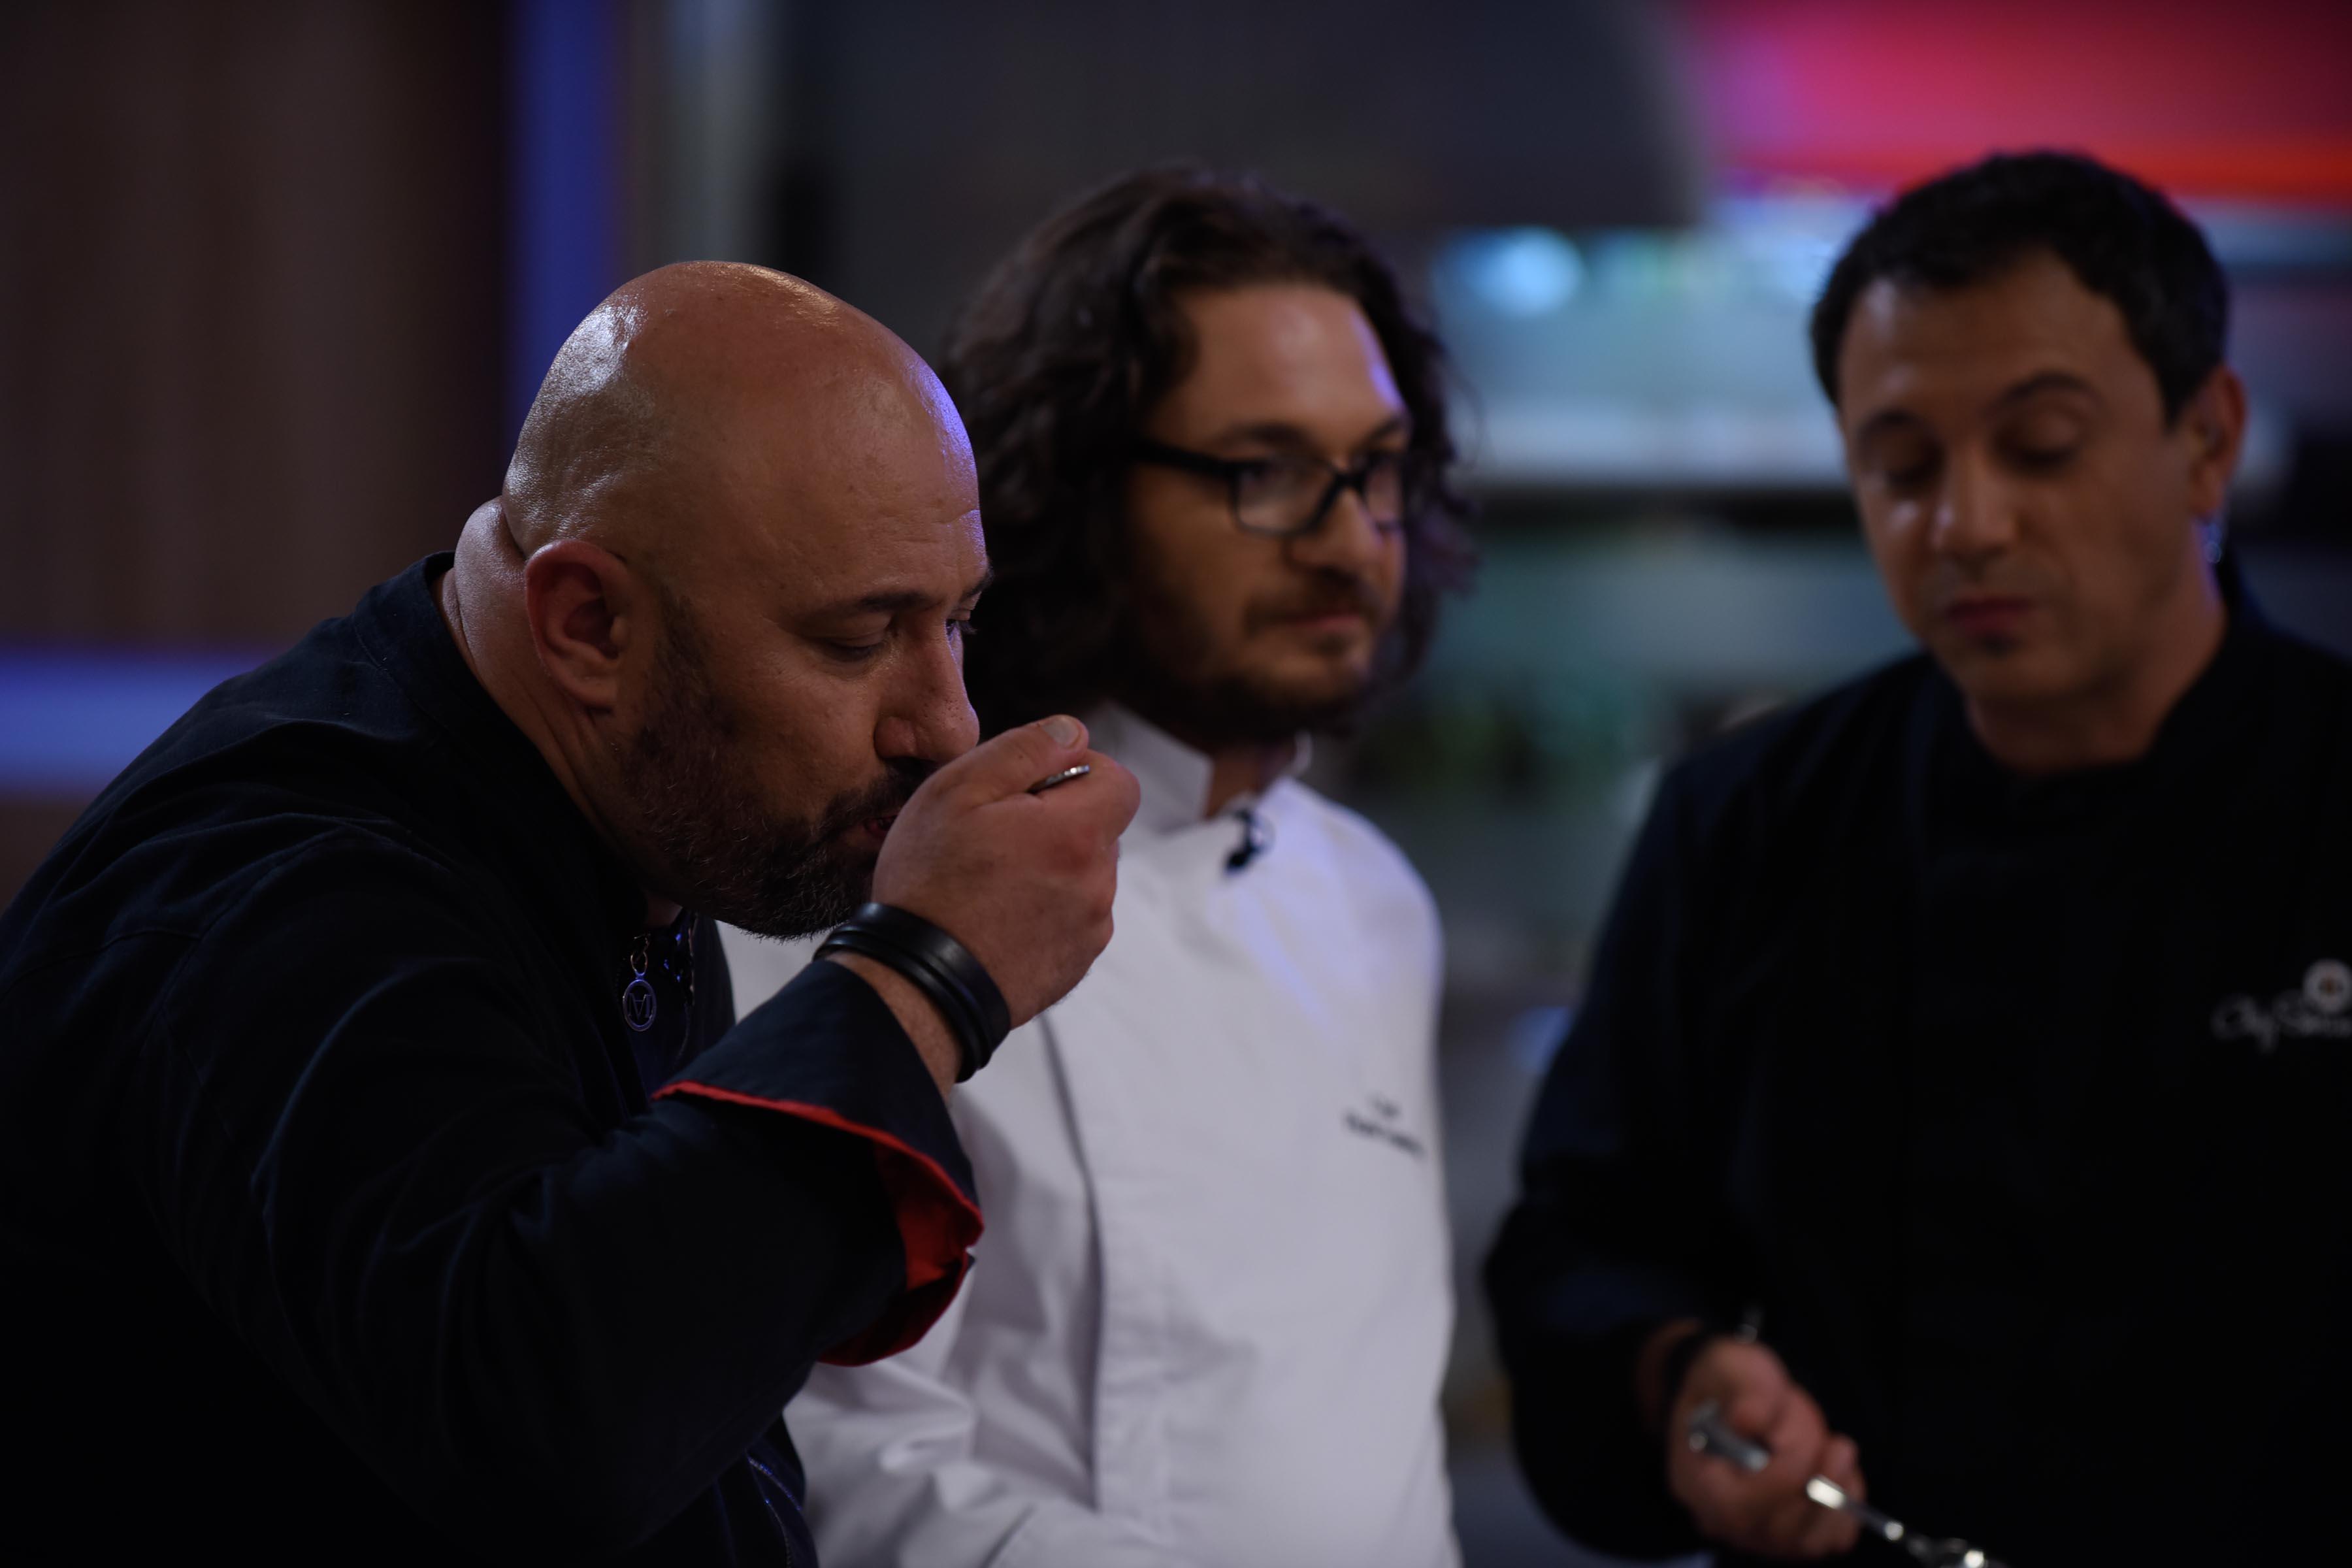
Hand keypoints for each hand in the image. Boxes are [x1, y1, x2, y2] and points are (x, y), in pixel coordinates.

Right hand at [867, 714, 1137, 1027]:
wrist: (918, 985)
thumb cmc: (930, 885)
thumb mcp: (958, 790)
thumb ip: (1025, 749)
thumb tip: (1072, 731)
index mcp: (1079, 835)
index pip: (1119, 781)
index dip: (1078, 771)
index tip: (1030, 787)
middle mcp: (1098, 884)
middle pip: (1098, 828)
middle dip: (1058, 820)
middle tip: (994, 835)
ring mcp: (1090, 931)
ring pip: (1083, 874)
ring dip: (1050, 866)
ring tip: (989, 881)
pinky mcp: (1074, 965)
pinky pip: (1071, 917)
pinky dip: (1044, 909)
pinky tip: (995, 915)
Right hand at [1665, 1335, 1864, 1559]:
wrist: (1730, 1394)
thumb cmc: (1729, 1382)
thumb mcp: (1733, 1367)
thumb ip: (1746, 1392)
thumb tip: (1748, 1420)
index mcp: (1696, 1480)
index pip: (1741, 1506)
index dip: (1784, 1477)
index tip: (1808, 1434)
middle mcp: (1720, 1518)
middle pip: (1780, 1529)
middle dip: (1819, 1484)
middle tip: (1839, 1444)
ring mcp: (1754, 1532)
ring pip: (1807, 1541)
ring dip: (1836, 1497)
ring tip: (1838, 1452)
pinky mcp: (1785, 1534)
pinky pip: (1825, 1540)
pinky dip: (1844, 1512)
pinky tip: (1841, 1475)